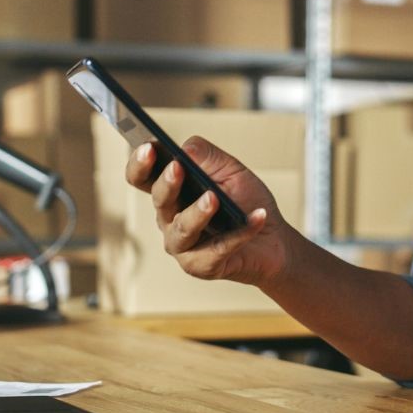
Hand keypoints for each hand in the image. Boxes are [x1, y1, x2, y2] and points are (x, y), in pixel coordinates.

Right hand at [123, 137, 292, 285]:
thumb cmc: (245, 201)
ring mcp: (183, 246)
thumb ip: (208, 156)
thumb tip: (186, 148)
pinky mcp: (202, 266)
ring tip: (213, 198)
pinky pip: (218, 248)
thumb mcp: (230, 170)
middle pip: (160, 200)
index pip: (142, 178)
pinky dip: (240, 232)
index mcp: (170, 193)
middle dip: (167, 183)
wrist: (274, 239)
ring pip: (183, 229)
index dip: (139, 163)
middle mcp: (169, 220)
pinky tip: (257, 217)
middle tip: (177, 167)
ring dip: (198, 212)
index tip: (148, 147)